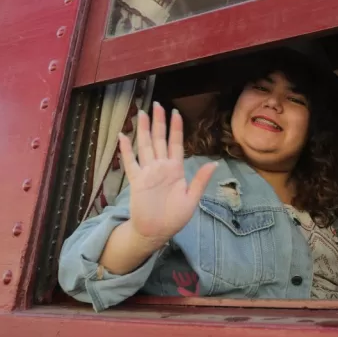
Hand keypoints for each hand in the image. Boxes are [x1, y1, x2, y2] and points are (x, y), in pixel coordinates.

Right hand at [118, 102, 216, 244]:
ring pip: (145, 146)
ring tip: (140, 113)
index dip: (176, 128)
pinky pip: (130, 162)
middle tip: (156, 104)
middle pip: (159, 139)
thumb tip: (214, 163)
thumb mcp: (192, 199)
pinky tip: (122, 136)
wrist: (157, 232)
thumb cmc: (175, 217)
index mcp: (175, 169)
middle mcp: (161, 167)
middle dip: (158, 122)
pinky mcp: (136, 181)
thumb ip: (200, 180)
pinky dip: (125, 150)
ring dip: (142, 130)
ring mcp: (147, 172)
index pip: (176, 143)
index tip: (176, 112)